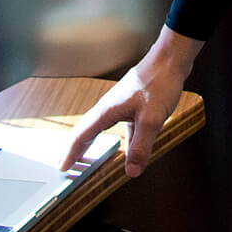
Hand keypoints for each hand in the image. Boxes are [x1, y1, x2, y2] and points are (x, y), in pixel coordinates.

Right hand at [62, 27, 203, 176]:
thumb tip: (132, 172)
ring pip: (100, 127)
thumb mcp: (151, 120)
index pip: (81, 136)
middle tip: (66, 164)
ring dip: (92, 143)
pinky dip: (115, 137)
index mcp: (106, 111)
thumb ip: (141, 147)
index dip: (70, 153)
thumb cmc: (159, 83)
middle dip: (75, 149)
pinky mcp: (130, 102)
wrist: (170, 60)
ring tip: (87, 156)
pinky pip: (116, 124)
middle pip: (85, 131)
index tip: (61, 168)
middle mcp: (108, 107)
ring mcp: (118, 104)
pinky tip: (126, 146)